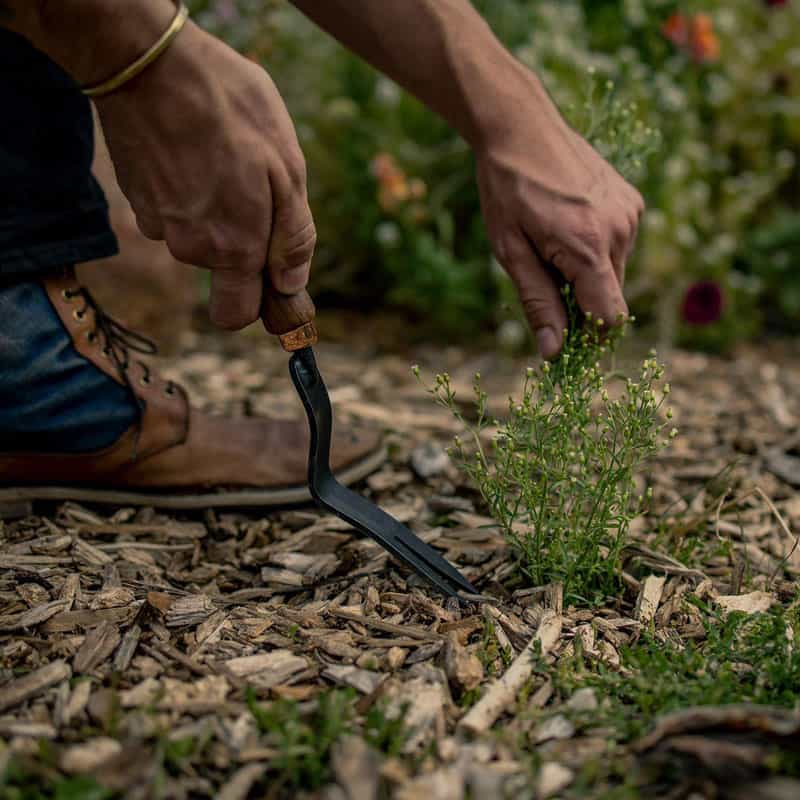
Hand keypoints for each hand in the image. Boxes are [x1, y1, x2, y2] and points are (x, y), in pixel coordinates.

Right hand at [94, 21, 314, 329]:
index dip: (257, 303)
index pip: (236, 315)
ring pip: (199, 235)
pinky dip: (187, 190)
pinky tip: (193, 150)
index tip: (271, 280)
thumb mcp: (288, 169)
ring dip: (217, 208)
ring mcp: (157, 224)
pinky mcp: (136, 198)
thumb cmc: (231, 110)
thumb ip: (292, 237)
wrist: (149, 62)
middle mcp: (190, 248)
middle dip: (244, 240)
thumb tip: (290, 284)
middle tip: (255, 186)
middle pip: (224, 267)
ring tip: (223, 156)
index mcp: (232, 248)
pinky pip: (174, 210)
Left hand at [475, 70, 643, 357]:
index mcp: (589, 248)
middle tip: (543, 279)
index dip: (589, 337)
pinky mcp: (631, 200)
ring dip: (587, 275)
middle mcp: (620, 231)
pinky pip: (618, 245)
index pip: (609, 317)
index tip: (564, 338)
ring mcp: (630, 212)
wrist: (520, 127)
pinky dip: (596, 250)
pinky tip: (567, 226)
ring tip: (551, 244)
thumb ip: (537, 303)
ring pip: (615, 272)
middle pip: (611, 297)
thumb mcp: (511, 252)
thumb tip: (554, 352)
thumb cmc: (507, 190)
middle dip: (582, 303)